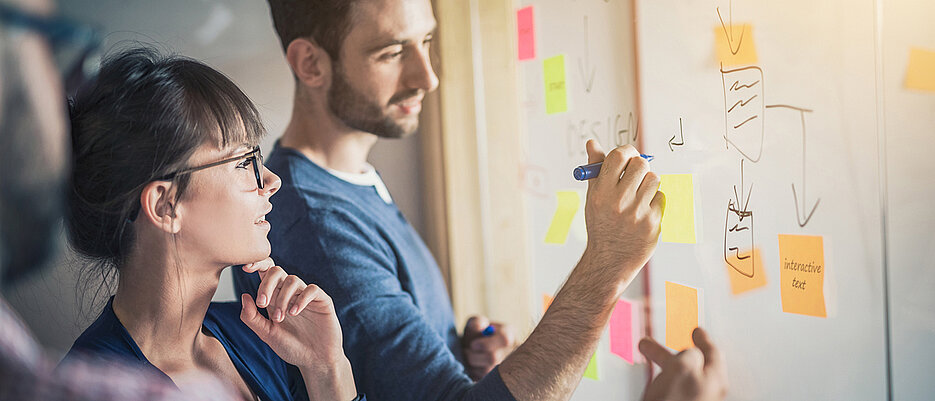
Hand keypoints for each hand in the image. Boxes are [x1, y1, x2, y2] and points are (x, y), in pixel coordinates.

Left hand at [238, 258, 344, 369]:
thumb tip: (244, 296)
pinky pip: (311, 289)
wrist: (315, 361)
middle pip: (277, 271)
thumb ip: (252, 317)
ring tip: (281, 317)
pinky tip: (294, 313)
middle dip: (266, 285)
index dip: (257, 264)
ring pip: (292, 280)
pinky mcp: (322, 301)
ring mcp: (306, 296)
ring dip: (282, 298)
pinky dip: (301, 299)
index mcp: (275, 297)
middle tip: (262, 304)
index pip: (266, 272)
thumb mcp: (266, 334)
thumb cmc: (291, 348)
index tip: (245, 269)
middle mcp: (290, 293)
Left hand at [461, 316, 515, 379]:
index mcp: (508, 334)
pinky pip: (484, 380)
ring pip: (487, 371)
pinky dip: (474, 373)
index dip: (486, 344)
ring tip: (470, 357)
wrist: (472, 350)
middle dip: (475, 356)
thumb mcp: (475, 323)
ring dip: (473, 364)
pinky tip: (475, 367)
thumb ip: (477, 322)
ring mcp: (507, 367)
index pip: (505, 339)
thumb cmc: (475, 334)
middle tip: (466, 352)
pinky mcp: (498, 380)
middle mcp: (512, 351)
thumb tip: (479, 328)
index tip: (473, 345)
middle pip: (494, 358)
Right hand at [582, 140, 664, 283]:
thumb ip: (595, 169)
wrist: (609, 259)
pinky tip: (643, 212)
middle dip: (640, 166)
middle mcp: (619, 202)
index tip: (628, 156)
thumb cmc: (601, 225)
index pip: (618, 156)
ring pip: (654, 179)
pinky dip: (654, 202)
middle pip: (641, 164)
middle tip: (635, 174)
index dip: (627, 152)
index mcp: (601, 192)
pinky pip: (661, 198)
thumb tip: (592, 143)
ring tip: (638, 196)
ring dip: (648, 184)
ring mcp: (637, 213)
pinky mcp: (653, 222)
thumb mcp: (592, 197)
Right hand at [639, 328, 727, 400]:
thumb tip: (691, 353)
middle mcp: (710, 392)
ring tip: (648, 354)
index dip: (703, 338)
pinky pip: (677, 388)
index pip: (712, 352)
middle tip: (667, 340)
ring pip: (682, 376)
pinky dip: (666, 379)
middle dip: (676, 349)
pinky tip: (656, 380)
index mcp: (715, 379)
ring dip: (665, 362)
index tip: (697, 330)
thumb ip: (690, 354)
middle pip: (695, 364)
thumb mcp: (682, 367)